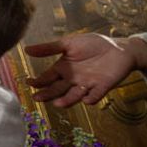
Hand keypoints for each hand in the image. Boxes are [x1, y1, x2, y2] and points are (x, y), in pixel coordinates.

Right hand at [23, 34, 146, 106]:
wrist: (119, 48)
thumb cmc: (94, 44)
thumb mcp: (69, 43)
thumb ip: (49, 48)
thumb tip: (27, 50)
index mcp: (63, 68)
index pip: (47, 78)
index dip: (38, 81)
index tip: (29, 83)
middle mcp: (72, 79)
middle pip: (57, 89)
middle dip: (47, 94)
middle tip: (37, 98)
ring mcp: (87, 84)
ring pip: (74, 95)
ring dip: (67, 100)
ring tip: (58, 103)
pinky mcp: (102, 87)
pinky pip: (95, 95)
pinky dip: (91, 98)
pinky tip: (86, 99)